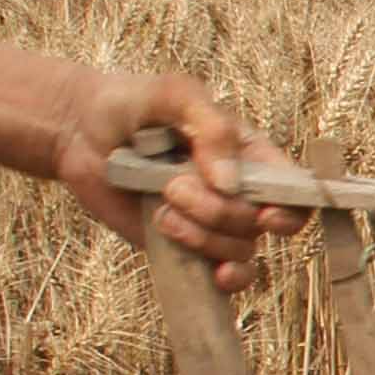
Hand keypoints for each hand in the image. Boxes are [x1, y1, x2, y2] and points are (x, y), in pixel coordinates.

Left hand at [52, 70, 304, 285]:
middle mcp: (238, 191)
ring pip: (238, 249)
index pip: (295, 188)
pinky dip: (227, 280)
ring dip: (201, 235)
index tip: (265, 210)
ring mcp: (211, 223)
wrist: (79, 131)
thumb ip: (210, 127)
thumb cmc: (132, 105)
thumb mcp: (174, 95)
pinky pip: (222, 277)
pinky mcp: (184, 248)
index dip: (293, 206)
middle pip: (260, 223)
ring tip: (161, 208)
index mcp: (248, 154)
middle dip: (218, 211)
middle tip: (173, 185)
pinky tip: (215, 274)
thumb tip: (230, 184)